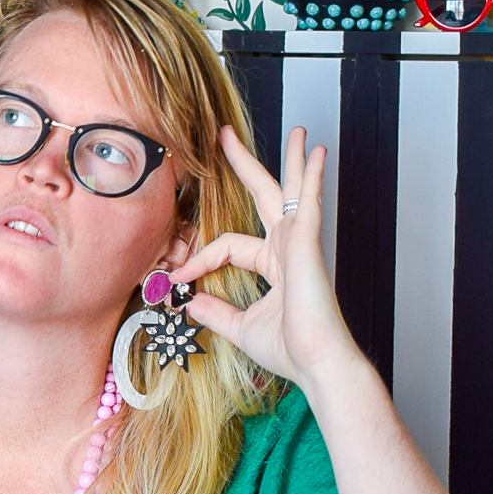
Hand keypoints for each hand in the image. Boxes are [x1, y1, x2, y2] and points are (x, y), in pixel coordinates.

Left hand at [169, 124, 361, 396]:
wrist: (316, 362)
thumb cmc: (290, 349)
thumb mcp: (240, 327)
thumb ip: (215, 311)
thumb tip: (189, 302)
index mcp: (273, 265)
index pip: (227, 246)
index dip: (199, 258)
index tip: (176, 277)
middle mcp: (287, 248)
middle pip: (263, 195)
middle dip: (245, 164)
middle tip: (225, 135)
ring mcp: (300, 242)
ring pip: (290, 190)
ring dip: (292, 160)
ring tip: (298, 131)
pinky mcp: (308, 243)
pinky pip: (307, 202)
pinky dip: (311, 177)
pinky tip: (317, 154)